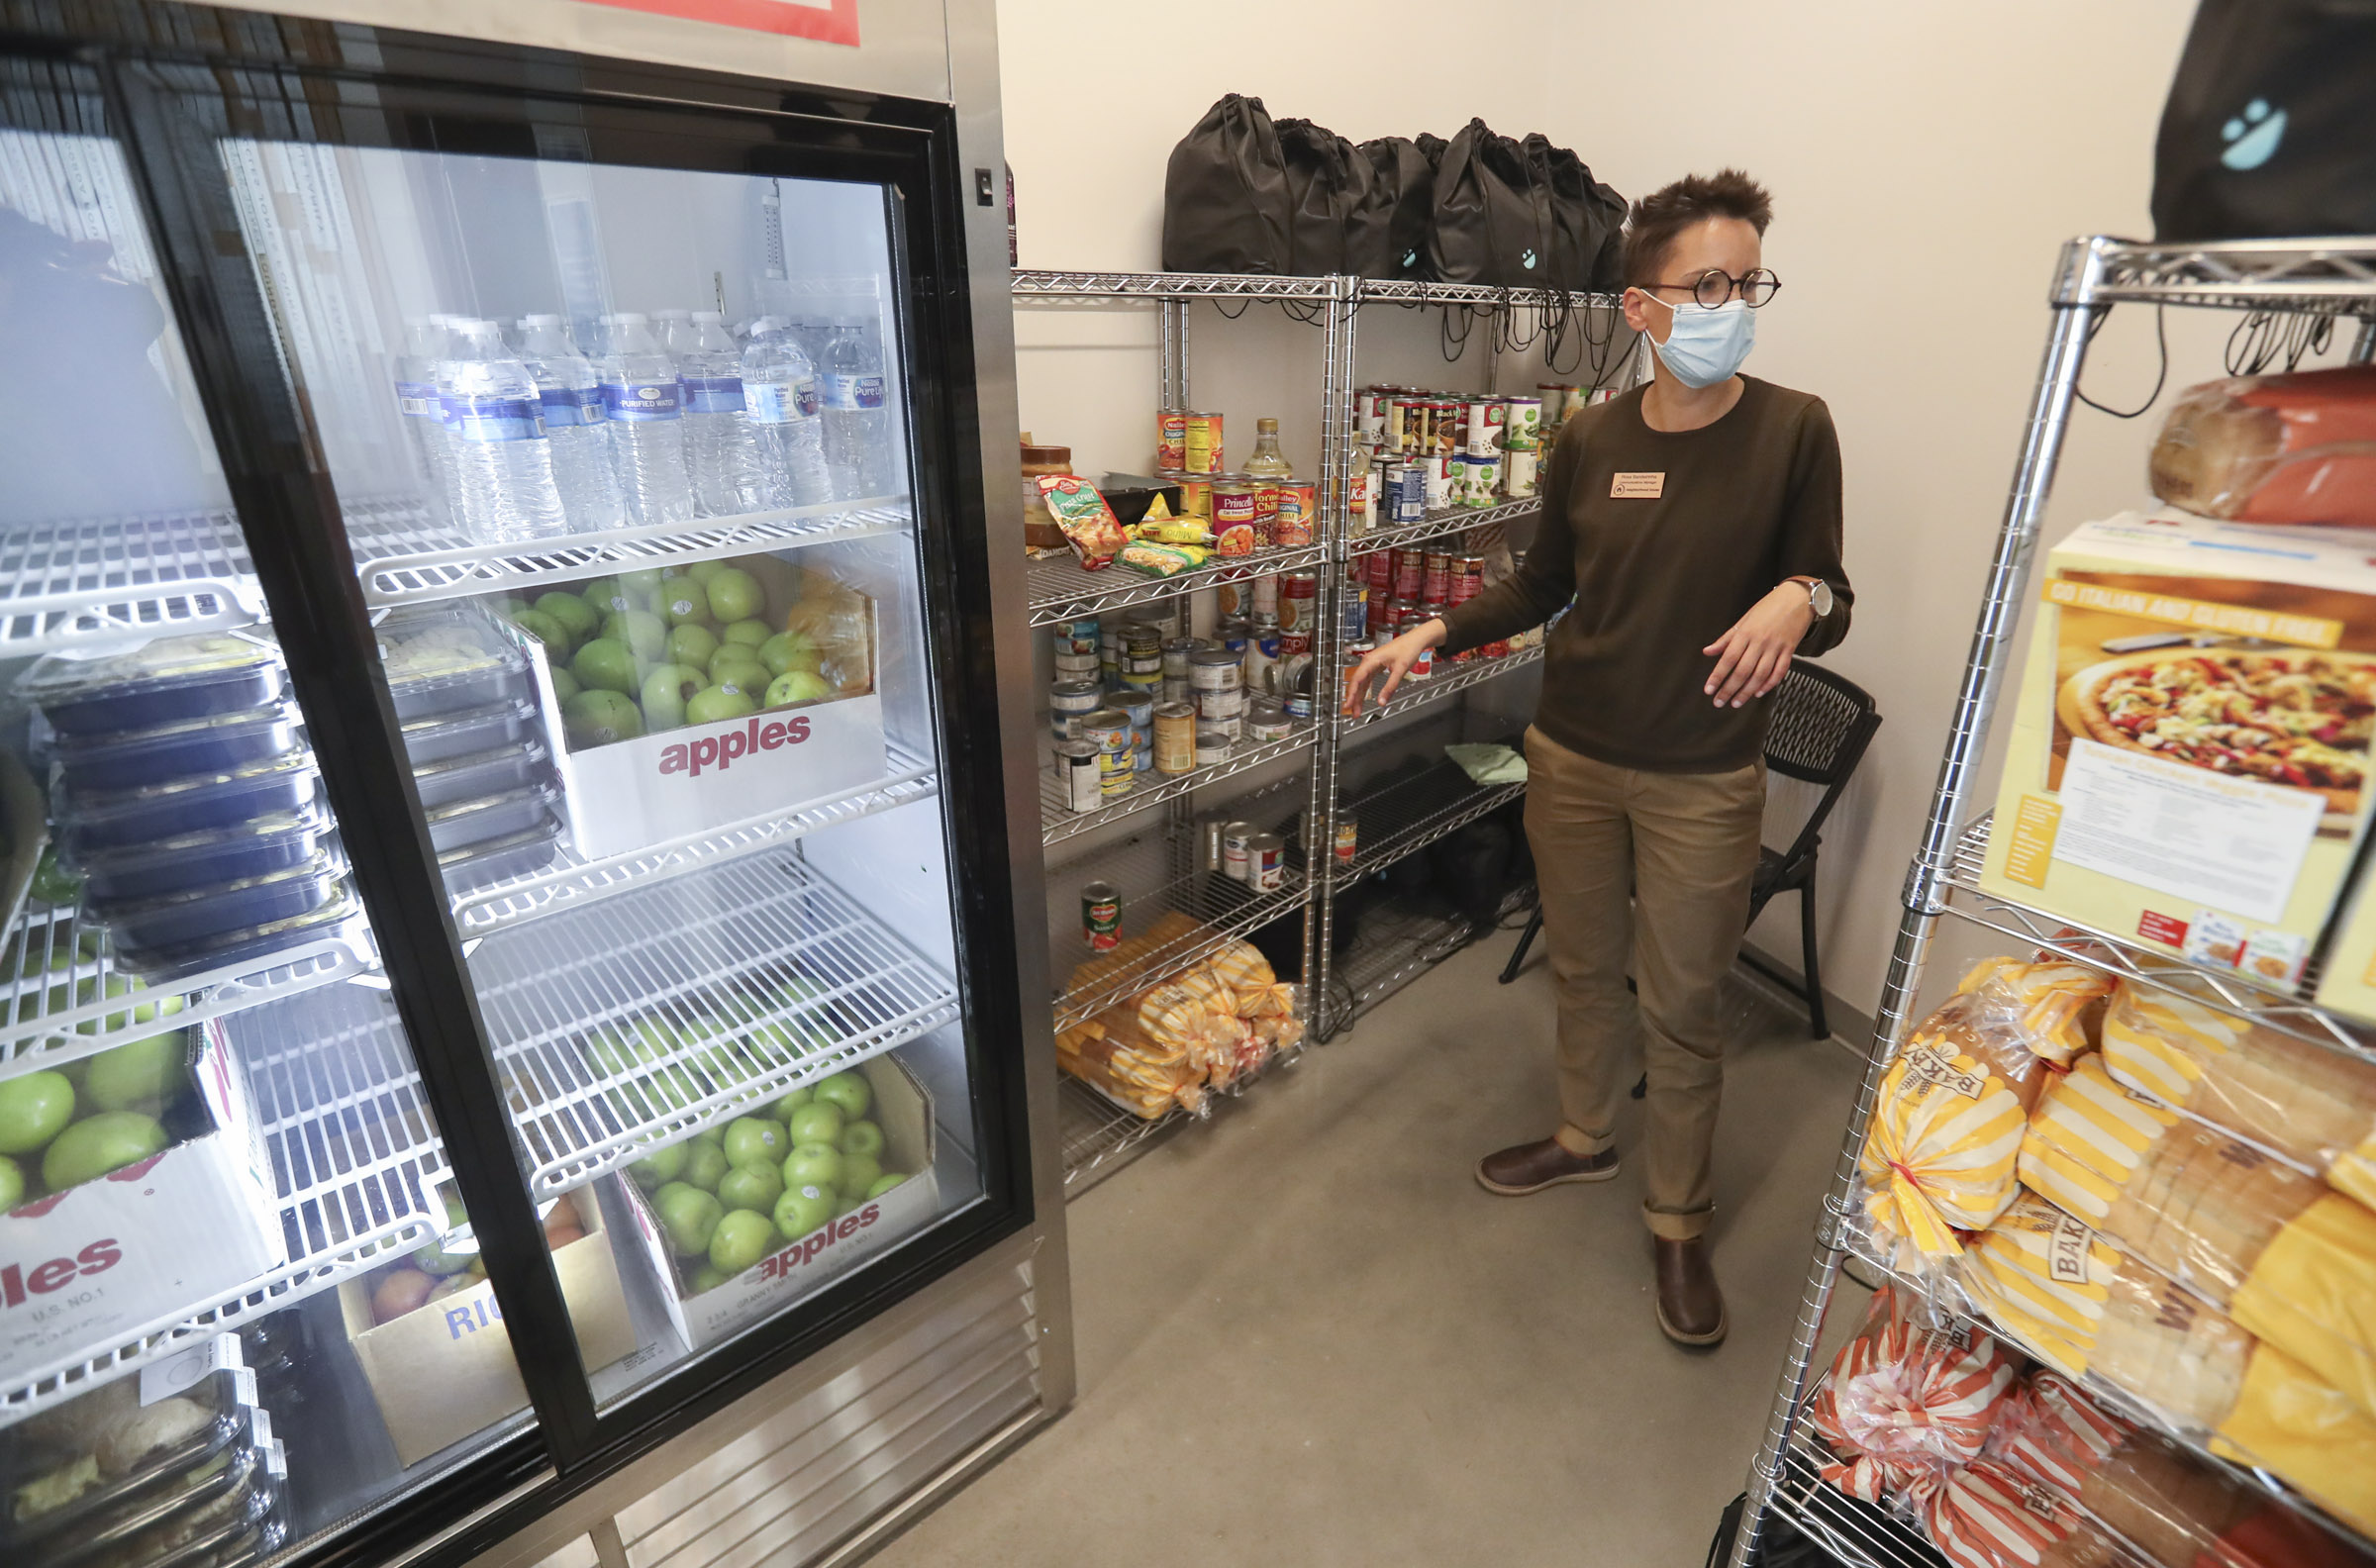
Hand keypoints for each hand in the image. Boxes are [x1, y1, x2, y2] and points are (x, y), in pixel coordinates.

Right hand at [1342, 619, 1446, 713]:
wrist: (1414, 640)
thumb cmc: (1408, 649)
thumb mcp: (1400, 670)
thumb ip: (1390, 687)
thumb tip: (1382, 701)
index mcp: (1371, 660)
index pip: (1357, 679)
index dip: (1352, 693)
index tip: (1349, 704)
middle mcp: (1369, 662)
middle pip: (1357, 683)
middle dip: (1354, 699)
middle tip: (1352, 712)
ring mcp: (1372, 664)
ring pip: (1362, 683)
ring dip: (1359, 697)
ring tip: (1357, 710)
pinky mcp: (1376, 667)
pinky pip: (1367, 681)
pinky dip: (1365, 691)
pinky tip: (1363, 699)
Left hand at [1700, 583, 1815, 707]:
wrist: (1798, 598)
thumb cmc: (1769, 607)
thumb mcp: (1744, 619)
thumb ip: (1726, 638)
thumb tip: (1707, 652)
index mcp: (1745, 633)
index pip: (1727, 659)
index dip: (1717, 676)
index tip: (1708, 690)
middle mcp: (1760, 641)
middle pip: (1742, 671)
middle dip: (1729, 689)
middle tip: (1719, 702)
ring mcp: (1776, 647)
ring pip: (1760, 675)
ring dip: (1747, 692)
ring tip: (1736, 703)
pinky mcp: (1789, 650)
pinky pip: (1779, 671)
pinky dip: (1769, 684)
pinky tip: (1759, 692)